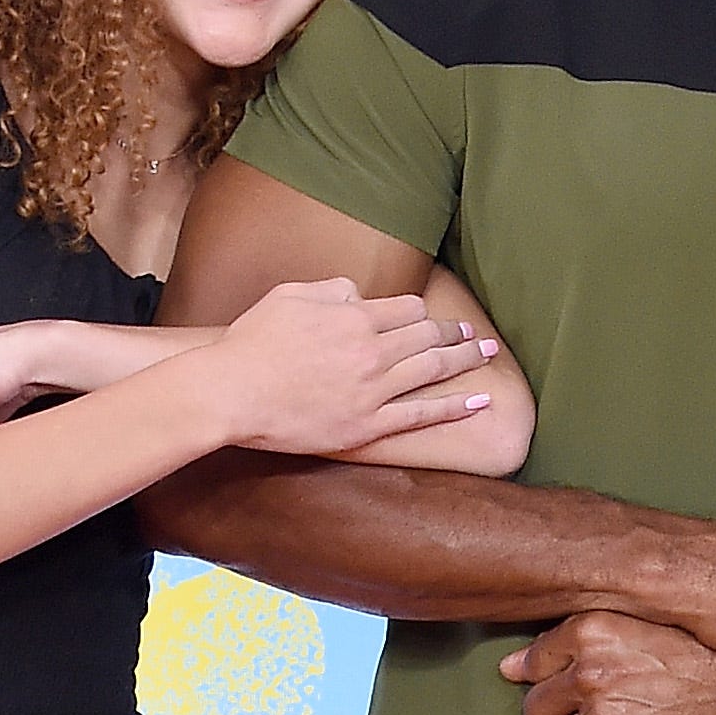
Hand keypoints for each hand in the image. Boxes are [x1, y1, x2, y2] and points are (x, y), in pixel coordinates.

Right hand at [216, 275, 503, 457]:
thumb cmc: (251, 342)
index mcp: (353, 316)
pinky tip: (479, 403)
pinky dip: (453, 408)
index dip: (422, 312)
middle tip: (473, 334)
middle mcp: (371, 350)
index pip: (405, 308)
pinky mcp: (367, 425)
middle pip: (426, 337)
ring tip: (484, 354)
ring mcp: (372, 390)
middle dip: (454, 332)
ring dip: (464, 360)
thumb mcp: (288, 295)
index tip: (433, 316)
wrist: (231, 392)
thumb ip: (330, 289)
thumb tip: (357, 294)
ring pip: (431, 371)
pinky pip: (420, 416)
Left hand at [500, 613, 715, 714]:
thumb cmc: (700, 651)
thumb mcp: (634, 626)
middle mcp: (591, 671)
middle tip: (602, 714)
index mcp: (590, 631)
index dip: (554, 681)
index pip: (532, 665)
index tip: (574, 688)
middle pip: (536, 711)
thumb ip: (569, 642)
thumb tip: (509, 668)